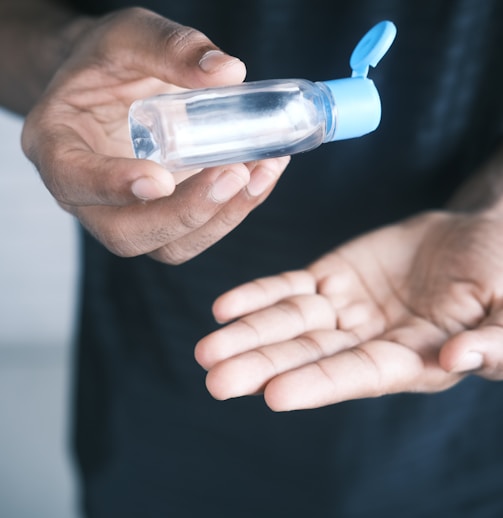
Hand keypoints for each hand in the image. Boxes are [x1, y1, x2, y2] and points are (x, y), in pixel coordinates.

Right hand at [22, 8, 288, 262]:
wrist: (110, 86)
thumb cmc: (108, 64)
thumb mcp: (128, 37)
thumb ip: (170, 47)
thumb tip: (229, 72)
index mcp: (59, 148)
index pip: (74, 180)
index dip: (114, 187)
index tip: (160, 179)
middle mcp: (90, 196)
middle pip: (127, 234)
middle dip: (186, 214)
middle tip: (234, 174)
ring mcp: (130, 213)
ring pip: (170, 245)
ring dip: (221, 217)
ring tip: (262, 171)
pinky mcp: (165, 216)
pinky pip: (197, 231)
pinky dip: (234, 209)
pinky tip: (262, 174)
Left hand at [195, 210, 502, 409]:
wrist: (473, 236)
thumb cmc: (499, 272)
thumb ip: (492, 340)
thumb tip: (456, 358)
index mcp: (412, 360)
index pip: (358, 375)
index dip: (318, 384)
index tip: (273, 395)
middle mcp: (369, 342)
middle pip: (310, 356)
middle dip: (263, 366)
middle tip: (215, 379)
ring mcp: (345, 310)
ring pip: (289, 325)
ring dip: (247, 334)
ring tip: (207, 348)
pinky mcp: (330, 280)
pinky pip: (289, 289)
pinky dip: (258, 296)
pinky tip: (225, 308)